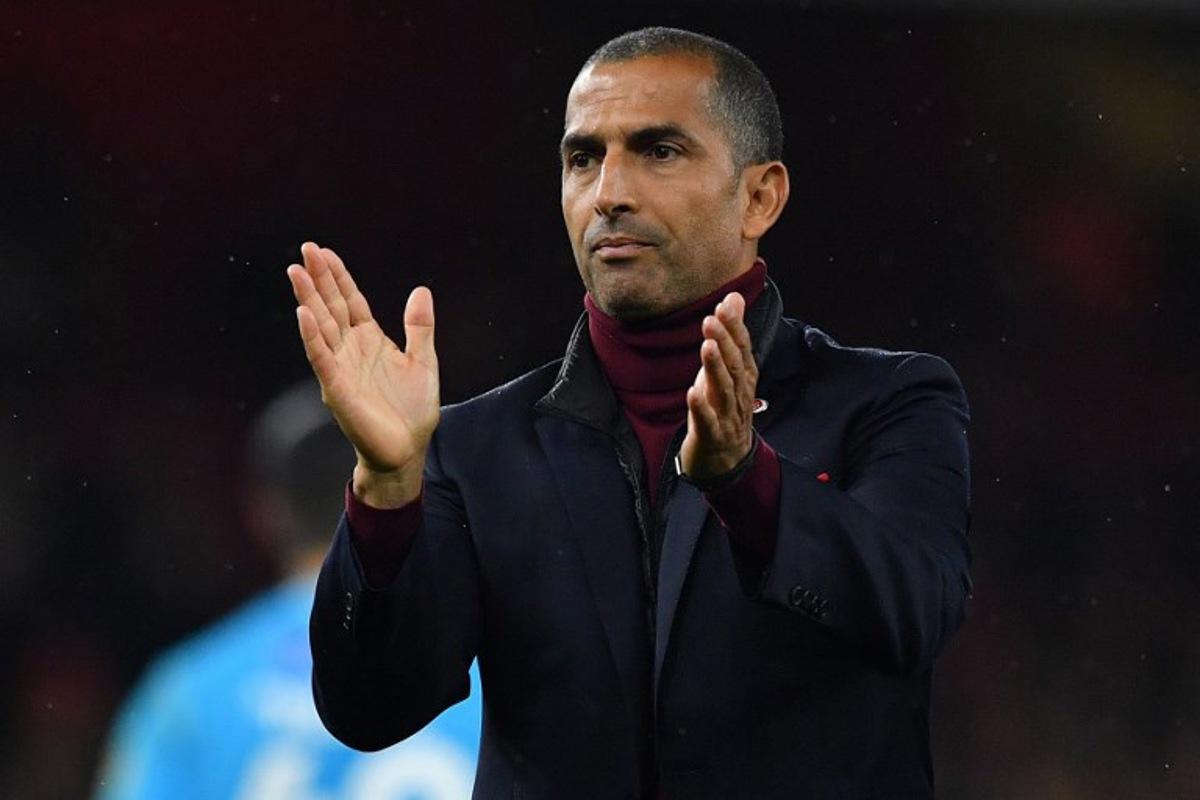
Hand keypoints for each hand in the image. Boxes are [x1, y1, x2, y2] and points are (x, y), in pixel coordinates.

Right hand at [286, 242, 438, 506]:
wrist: (408, 449)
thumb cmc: (413, 409)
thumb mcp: (424, 360)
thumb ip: (420, 327)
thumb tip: (421, 290)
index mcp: (370, 340)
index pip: (350, 300)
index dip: (338, 276)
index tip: (325, 251)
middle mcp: (350, 350)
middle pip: (330, 306)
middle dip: (318, 278)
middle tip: (305, 249)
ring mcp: (341, 367)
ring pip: (320, 326)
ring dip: (308, 299)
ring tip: (296, 272)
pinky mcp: (338, 388)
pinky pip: (321, 358)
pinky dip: (312, 336)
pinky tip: (304, 314)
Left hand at [677, 291, 758, 483]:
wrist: (727, 459)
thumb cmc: (724, 407)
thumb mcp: (728, 369)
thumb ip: (731, 333)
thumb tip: (733, 297)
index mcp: (744, 377)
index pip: (743, 349)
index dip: (734, 328)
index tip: (723, 307)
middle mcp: (739, 394)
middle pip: (735, 366)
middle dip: (724, 342)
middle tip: (710, 319)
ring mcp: (727, 416)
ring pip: (724, 390)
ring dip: (716, 368)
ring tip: (706, 346)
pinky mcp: (712, 435)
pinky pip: (708, 421)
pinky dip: (701, 407)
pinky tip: (692, 392)